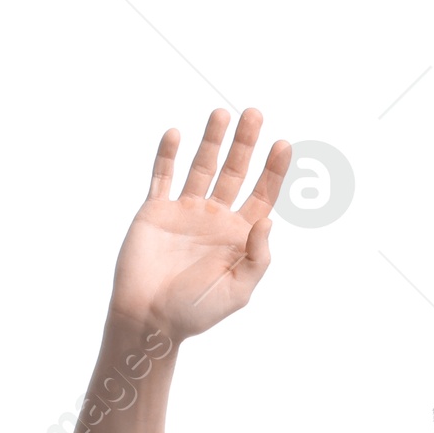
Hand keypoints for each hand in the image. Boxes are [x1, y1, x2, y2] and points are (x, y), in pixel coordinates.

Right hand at [106, 108, 290, 342]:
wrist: (148, 318)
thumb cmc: (195, 311)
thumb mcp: (238, 291)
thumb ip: (257, 258)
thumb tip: (269, 222)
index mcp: (239, 238)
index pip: (262, 197)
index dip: (274, 172)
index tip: (285, 144)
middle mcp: (215, 219)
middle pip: (235, 172)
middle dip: (246, 144)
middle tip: (255, 113)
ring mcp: (185, 212)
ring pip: (202, 167)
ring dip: (212, 140)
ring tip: (222, 113)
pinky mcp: (156, 210)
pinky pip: (162, 176)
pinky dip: (167, 155)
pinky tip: (176, 134)